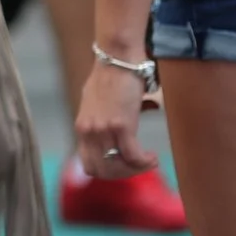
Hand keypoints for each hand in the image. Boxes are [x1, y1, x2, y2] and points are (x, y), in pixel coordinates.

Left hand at [75, 58, 157, 179]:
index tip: (124, 167)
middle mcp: (88, 131)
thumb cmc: (113, 77)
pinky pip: (133, 156)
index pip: (87, 164)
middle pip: (100, 171)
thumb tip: (128, 129)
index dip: (107, 172)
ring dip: (135, 170)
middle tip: (138, 168)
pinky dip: (145, 162)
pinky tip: (153, 157)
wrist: (118, 59)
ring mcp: (102, 129)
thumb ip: (107, 118)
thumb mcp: (101, 102)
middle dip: (122, 175)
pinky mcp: (120, 125)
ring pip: (117, 167)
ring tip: (148, 161)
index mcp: (82, 127)